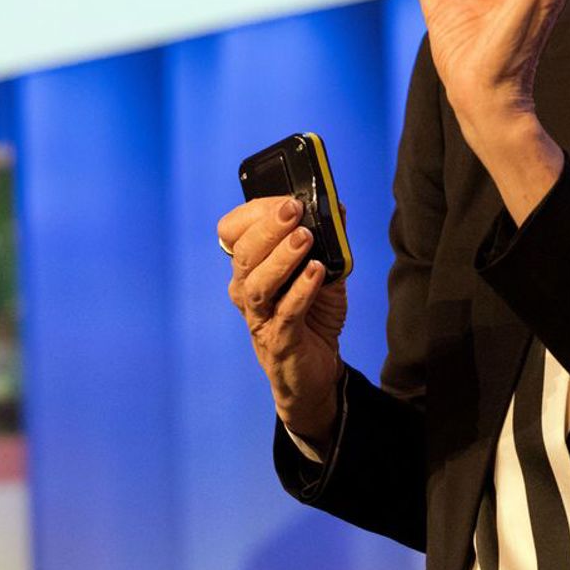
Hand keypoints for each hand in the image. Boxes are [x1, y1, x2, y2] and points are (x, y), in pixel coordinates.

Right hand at [220, 195, 347, 442]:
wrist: (318, 370)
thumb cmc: (313, 315)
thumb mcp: (322, 272)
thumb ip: (327, 242)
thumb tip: (336, 206)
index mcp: (250, 268)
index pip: (233, 233)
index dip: (256, 213)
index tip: (286, 198)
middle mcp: (246, 291)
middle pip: (245, 254)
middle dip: (268, 227)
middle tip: (294, 209)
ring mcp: (259, 317)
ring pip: (258, 284)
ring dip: (281, 257)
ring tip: (305, 238)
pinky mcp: (279, 341)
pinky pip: (286, 313)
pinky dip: (301, 290)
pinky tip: (316, 272)